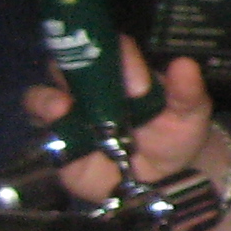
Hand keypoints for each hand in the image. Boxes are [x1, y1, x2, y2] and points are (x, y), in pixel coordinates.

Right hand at [22, 43, 216, 203]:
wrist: (160, 179)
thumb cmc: (174, 135)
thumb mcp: (190, 114)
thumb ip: (186, 92)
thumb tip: (184, 64)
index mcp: (125, 74)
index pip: (114, 51)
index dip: (116, 54)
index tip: (125, 65)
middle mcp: (91, 87)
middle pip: (68, 66)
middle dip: (69, 69)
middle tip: (84, 78)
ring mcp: (70, 112)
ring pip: (43, 95)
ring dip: (47, 98)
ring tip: (62, 106)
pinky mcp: (57, 140)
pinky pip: (40, 129)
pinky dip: (43, 127)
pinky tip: (57, 130)